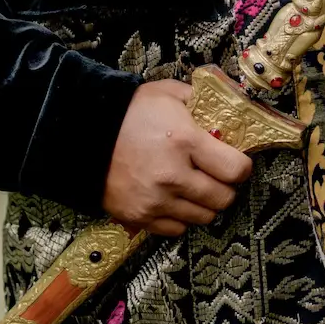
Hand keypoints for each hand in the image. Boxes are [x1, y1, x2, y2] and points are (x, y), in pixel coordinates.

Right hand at [102, 79, 251, 234]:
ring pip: (203, 217)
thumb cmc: (129, 111)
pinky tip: (175, 199)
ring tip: (194, 187)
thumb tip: (228, 114)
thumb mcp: (169, 93)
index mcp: (185, 142)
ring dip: (205, 204)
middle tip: (217, 176)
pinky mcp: (139, 217)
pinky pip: (177, 230)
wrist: (82, 133)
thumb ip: (202, 103)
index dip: (242, 167)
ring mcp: (155, 200)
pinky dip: (181, 218)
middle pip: (223, 198)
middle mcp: (173, 176)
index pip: (236, 170)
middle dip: (226, 187)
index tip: (236, 162)